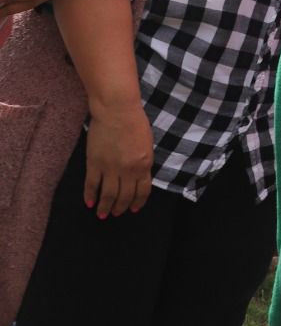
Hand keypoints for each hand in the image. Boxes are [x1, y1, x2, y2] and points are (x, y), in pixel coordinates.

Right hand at [83, 103, 153, 217]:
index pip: (142, 190)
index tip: (133, 209)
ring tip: (103, 214)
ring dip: (105, 206)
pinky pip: (92, 184)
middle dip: (121, 207)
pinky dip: (90, 195)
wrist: (117, 110)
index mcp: (144, 164)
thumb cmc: (135, 122)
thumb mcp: (146, 145)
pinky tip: (89, 203)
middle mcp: (128, 170)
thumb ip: (143, 161)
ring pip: (108, 194)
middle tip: (116, 214)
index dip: (138, 202)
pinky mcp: (94, 163)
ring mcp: (110, 167)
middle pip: (125, 195)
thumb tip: (138, 175)